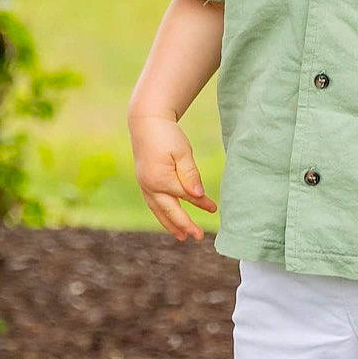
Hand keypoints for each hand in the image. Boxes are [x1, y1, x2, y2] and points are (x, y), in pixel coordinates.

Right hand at [129, 114, 217, 240]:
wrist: (146, 122)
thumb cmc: (167, 135)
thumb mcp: (183, 151)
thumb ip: (190, 174)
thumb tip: (197, 195)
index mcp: (161, 179)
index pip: (185, 196)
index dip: (200, 203)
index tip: (213, 209)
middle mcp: (150, 186)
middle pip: (169, 211)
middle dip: (183, 225)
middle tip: (197, 236)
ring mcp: (144, 185)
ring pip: (158, 210)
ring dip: (170, 224)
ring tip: (182, 236)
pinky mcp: (143, 182)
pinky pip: (153, 203)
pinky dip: (161, 214)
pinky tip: (169, 220)